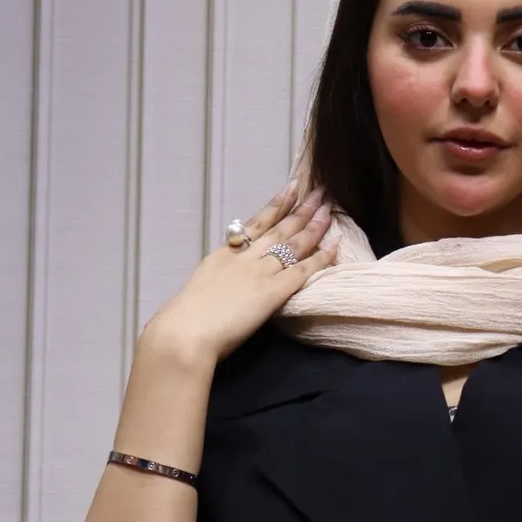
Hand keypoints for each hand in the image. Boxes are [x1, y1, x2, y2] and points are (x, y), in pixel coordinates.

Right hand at [144, 181, 338, 364]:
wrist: (186, 332)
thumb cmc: (185, 319)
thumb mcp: (200, 286)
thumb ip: (217, 277)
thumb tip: (225, 280)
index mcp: (224, 255)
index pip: (255, 224)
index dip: (276, 205)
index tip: (291, 188)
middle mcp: (245, 258)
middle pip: (279, 228)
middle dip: (301, 208)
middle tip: (319, 191)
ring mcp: (260, 272)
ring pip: (293, 243)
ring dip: (314, 225)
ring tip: (329, 208)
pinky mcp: (273, 292)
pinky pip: (303, 270)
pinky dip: (321, 257)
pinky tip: (335, 245)